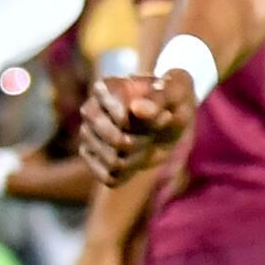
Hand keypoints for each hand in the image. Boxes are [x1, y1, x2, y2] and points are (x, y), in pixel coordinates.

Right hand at [77, 71, 198, 187]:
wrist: (168, 119)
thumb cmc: (173, 100)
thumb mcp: (178, 92)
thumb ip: (159, 98)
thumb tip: (136, 108)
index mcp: (107, 88)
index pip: (123, 118)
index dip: (147, 124)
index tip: (164, 114)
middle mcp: (90, 109)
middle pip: (117, 142)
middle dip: (144, 141)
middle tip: (155, 130)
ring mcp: (87, 134)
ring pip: (114, 162)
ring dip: (139, 156)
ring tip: (146, 140)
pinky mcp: (89, 156)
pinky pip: (110, 176)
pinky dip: (130, 172)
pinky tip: (135, 156)